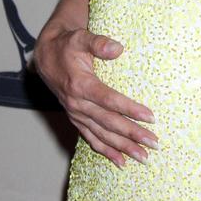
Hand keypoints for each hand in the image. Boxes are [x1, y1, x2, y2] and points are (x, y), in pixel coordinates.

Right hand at [33, 26, 158, 168]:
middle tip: (154, 143)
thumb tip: (117, 48)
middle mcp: (78, 104)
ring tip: (143, 158)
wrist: (46, 56)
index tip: (150, 117)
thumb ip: (98, 43)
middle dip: (132, 135)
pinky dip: (106, 151)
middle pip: (109, 123)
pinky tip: (120, 162)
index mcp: (80, 85)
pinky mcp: (76, 119)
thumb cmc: (68, 45)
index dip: (129, 109)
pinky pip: (91, 139)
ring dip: (123, 148)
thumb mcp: (80, 38)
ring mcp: (76, 114)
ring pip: (102, 135)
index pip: (109, 100)